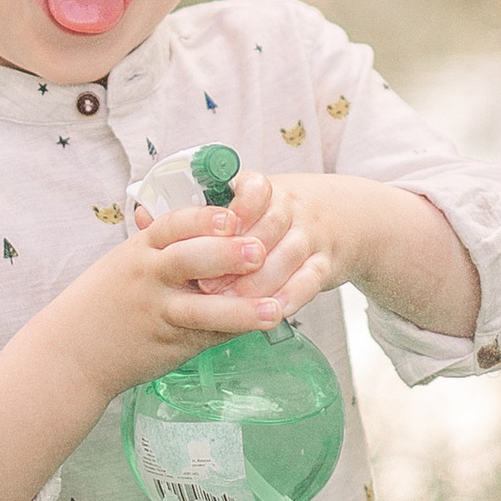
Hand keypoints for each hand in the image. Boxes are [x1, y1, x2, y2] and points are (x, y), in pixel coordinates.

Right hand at [55, 196, 293, 407]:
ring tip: (272, 310)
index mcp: (140, 248)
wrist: (72, 351)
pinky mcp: (168, 344)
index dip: (204, 218)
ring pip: (201, 309)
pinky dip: (234, 331)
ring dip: (239, 309)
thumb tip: (218, 217)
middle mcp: (148, 277)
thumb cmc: (105, 300)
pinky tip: (259, 329)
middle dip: (225, 254)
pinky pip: (207, 336)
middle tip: (259, 252)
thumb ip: (166, 243)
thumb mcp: (127, 261)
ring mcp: (158, 313)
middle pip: (188, 259)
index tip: (232, 216)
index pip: (174, 224)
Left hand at [220, 166, 355, 321]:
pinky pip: (310, 280)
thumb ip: (212, 215)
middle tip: (207, 285)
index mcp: (266, 188)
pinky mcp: (327, 263)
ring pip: (287, 257)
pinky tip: (272, 312)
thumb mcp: (251, 202)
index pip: (255, 191)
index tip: (220, 233)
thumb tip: (154, 223)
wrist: (346, 217)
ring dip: (258, 284)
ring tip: (232, 305)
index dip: (237, 212)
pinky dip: (292, 297)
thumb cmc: (279, 214)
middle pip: (268, 229)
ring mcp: (312, 235)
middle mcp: (292, 208)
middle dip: (236, 259)